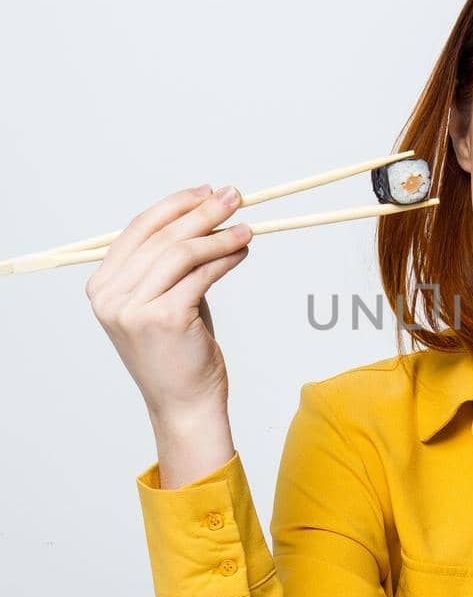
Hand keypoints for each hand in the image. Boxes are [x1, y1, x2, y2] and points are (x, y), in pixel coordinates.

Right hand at [85, 184, 251, 423]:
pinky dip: (225, 258)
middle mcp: (110, 296)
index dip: (175, 206)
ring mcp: (133, 308)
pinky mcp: (163, 317)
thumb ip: (170, 262)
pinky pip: (201, 274)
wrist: (184, 404)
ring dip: (219, 235)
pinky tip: (242, 251)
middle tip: (235, 197)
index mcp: (102, 287)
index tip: (206, 192)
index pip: (138, 229)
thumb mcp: (163, 299)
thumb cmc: (178, 351)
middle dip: (202, 212)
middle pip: (162, 236)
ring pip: (182, 252)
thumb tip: (205, 212)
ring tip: (247, 228)